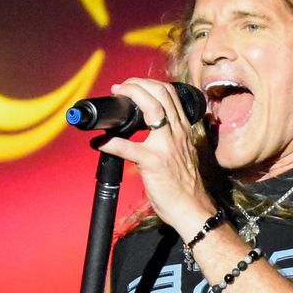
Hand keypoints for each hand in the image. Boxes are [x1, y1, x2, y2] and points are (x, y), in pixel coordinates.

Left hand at [96, 77, 214, 239]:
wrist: (192, 208)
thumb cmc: (185, 184)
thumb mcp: (182, 151)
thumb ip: (169, 136)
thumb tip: (148, 127)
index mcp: (183, 129)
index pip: (170, 93)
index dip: (149, 83)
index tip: (132, 85)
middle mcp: (177, 132)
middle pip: (160, 93)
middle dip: (137, 83)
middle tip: (120, 87)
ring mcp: (165, 146)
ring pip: (150, 108)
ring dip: (130, 96)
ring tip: (115, 96)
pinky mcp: (153, 163)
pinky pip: (127, 147)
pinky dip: (109, 142)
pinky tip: (99, 142)